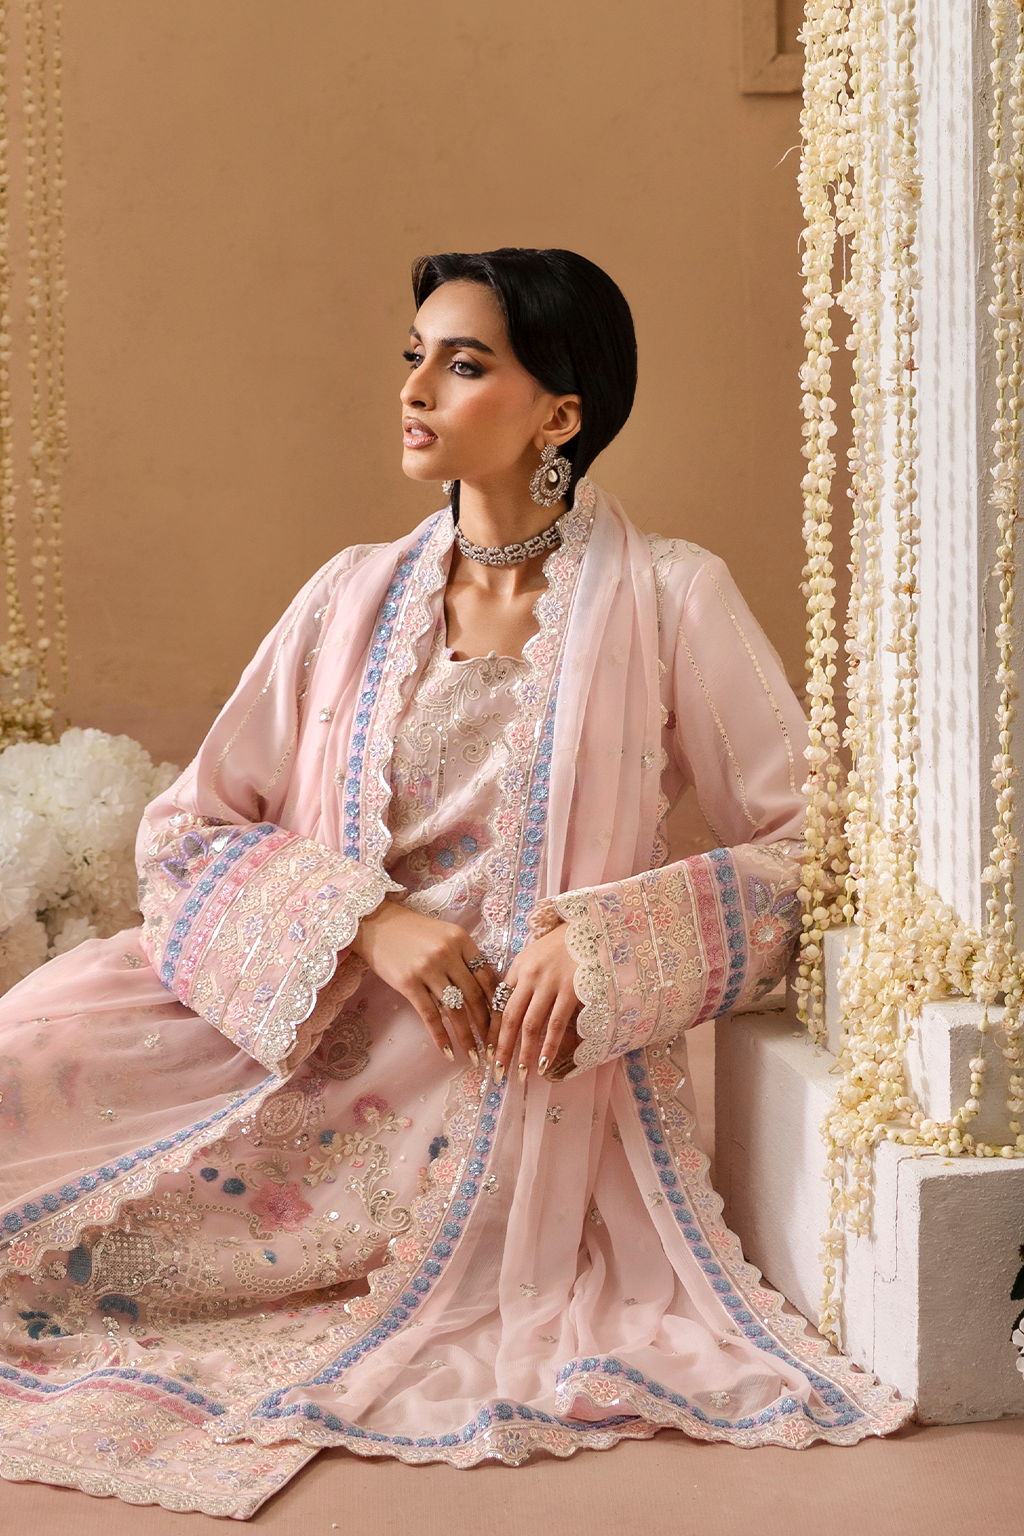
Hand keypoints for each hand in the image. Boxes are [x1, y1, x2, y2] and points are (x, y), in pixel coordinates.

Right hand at [350, 897, 497, 1062]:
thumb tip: (484, 991)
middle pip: (474, 996)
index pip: (488, 976)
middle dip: (485, 1025)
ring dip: (466, 1036)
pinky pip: (430, 1014)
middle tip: (492, 1045)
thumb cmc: (412, 931)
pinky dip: (440, 1036)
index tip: (502, 1022)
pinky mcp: (408, 983)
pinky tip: (447, 1051)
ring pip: (455, 1009)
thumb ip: (463, 957)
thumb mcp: (444, 935)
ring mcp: (428, 968)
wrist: (375, 923)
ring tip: (474, 1055)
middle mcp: (448, 953)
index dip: (497, 1002)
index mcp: (462, 940)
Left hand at [488, 922, 578, 1081]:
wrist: (590, 928)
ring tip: (520, 1074)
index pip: (498, 1005)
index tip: (486, 1053)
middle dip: (502, 1049)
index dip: (491, 1031)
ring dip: (525, 1053)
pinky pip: (557, 1023)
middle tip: (497, 1073)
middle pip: (510, 1018)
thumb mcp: (533, 955)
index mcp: (518, 969)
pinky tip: (544, 1063)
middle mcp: (530, 977)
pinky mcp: (572, 990)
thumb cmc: (560, 946)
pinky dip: (549, 1045)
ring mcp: (551, 984)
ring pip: (532, 1025)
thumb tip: (505, 1008)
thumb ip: (519, 980)